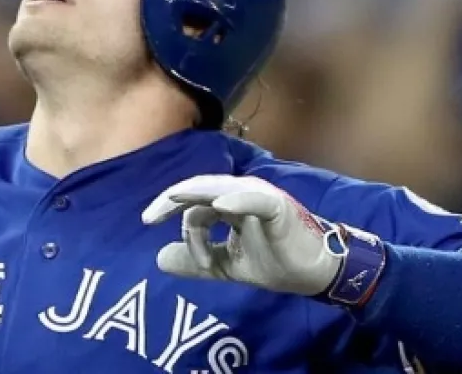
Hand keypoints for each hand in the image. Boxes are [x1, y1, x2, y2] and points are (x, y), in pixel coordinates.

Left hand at [141, 175, 352, 296]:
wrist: (313, 272)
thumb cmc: (274, 262)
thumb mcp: (225, 265)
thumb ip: (195, 260)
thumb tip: (158, 258)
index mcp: (228, 205)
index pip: (193, 203)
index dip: (174, 219)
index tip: (150, 227)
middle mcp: (240, 195)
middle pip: (199, 189)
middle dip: (170, 200)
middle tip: (148, 216)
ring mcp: (259, 197)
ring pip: (220, 189)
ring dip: (196, 201)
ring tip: (171, 201)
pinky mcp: (277, 206)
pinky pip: (254, 199)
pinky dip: (236, 200)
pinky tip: (219, 206)